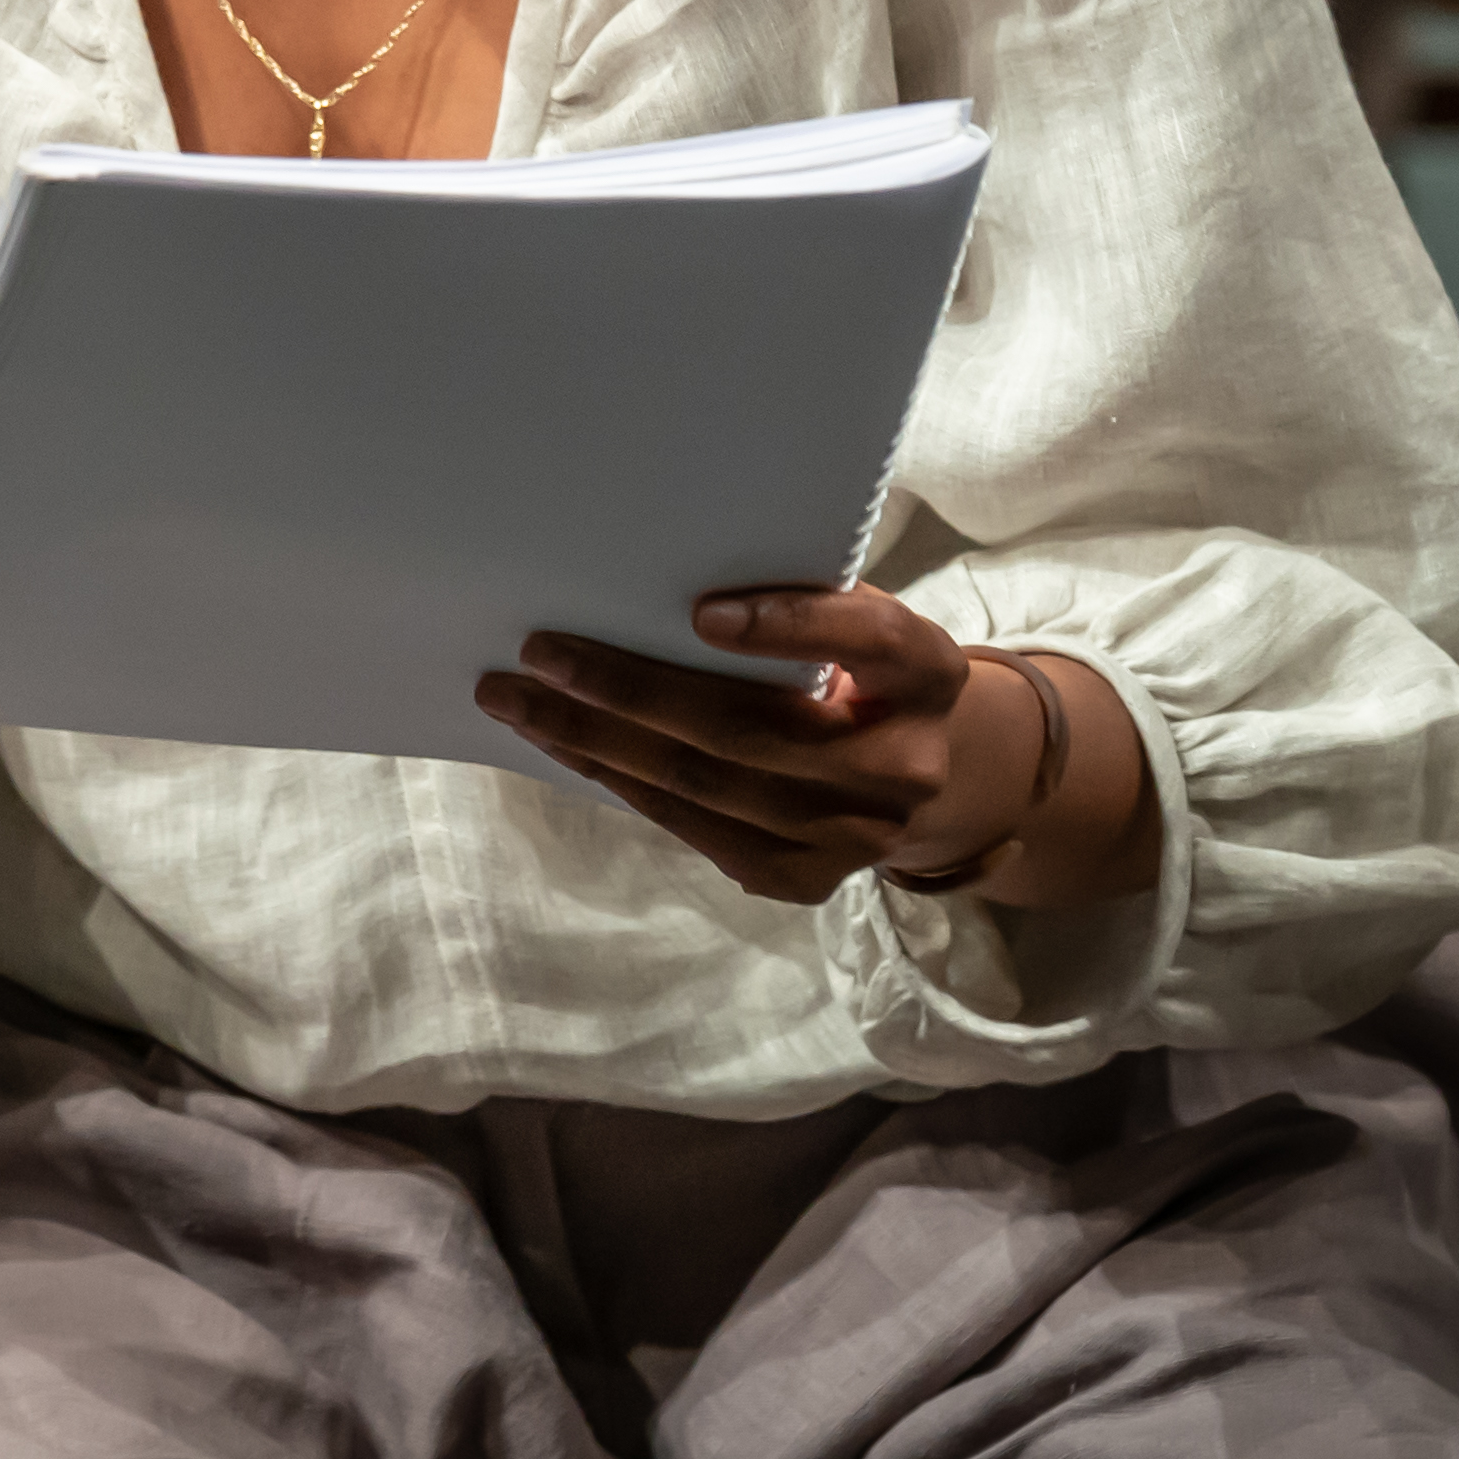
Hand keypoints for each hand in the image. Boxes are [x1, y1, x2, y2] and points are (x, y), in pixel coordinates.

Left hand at [477, 585, 1139, 910]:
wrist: (940, 776)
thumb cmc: (870, 672)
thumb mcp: (865, 622)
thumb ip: (800, 601)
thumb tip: (662, 579)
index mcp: (924, 671)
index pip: (863, 637)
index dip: (786, 626)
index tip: (702, 611)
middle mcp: (899, 764)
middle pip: (747, 729)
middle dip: (628, 691)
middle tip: (540, 653)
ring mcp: (852, 836)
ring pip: (704, 788)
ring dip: (596, 743)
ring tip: (518, 700)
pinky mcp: (803, 879)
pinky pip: (695, 829)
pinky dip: (621, 784)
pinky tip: (565, 747)